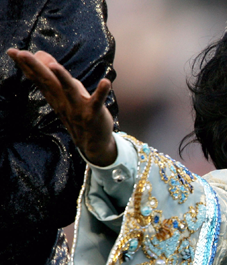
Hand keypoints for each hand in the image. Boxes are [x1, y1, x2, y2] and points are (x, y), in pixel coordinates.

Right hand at [6, 49, 116, 165]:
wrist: (93, 144)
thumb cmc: (78, 114)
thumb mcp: (63, 94)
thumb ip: (53, 76)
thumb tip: (41, 55)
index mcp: (55, 96)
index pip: (38, 79)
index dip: (26, 66)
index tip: (12, 51)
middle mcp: (63, 101)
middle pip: (48, 81)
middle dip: (35, 67)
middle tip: (21, 53)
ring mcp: (78, 108)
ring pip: (69, 91)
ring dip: (63, 78)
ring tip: (54, 65)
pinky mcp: (94, 113)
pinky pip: (98, 102)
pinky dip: (101, 92)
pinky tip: (106, 82)